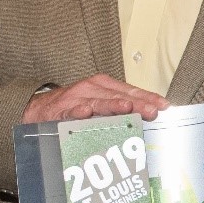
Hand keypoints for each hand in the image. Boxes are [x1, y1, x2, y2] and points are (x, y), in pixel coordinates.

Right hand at [23, 74, 167, 123]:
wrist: (38, 108)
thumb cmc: (74, 107)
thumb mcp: (99, 103)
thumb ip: (120, 110)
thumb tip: (149, 116)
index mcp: (104, 86)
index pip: (130, 91)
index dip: (148, 98)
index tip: (164, 106)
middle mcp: (92, 89)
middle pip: (118, 96)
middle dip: (136, 104)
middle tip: (152, 111)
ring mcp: (76, 99)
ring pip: (97, 102)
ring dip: (112, 105)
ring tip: (126, 108)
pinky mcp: (59, 110)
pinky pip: (70, 112)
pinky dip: (77, 112)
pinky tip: (85, 113)